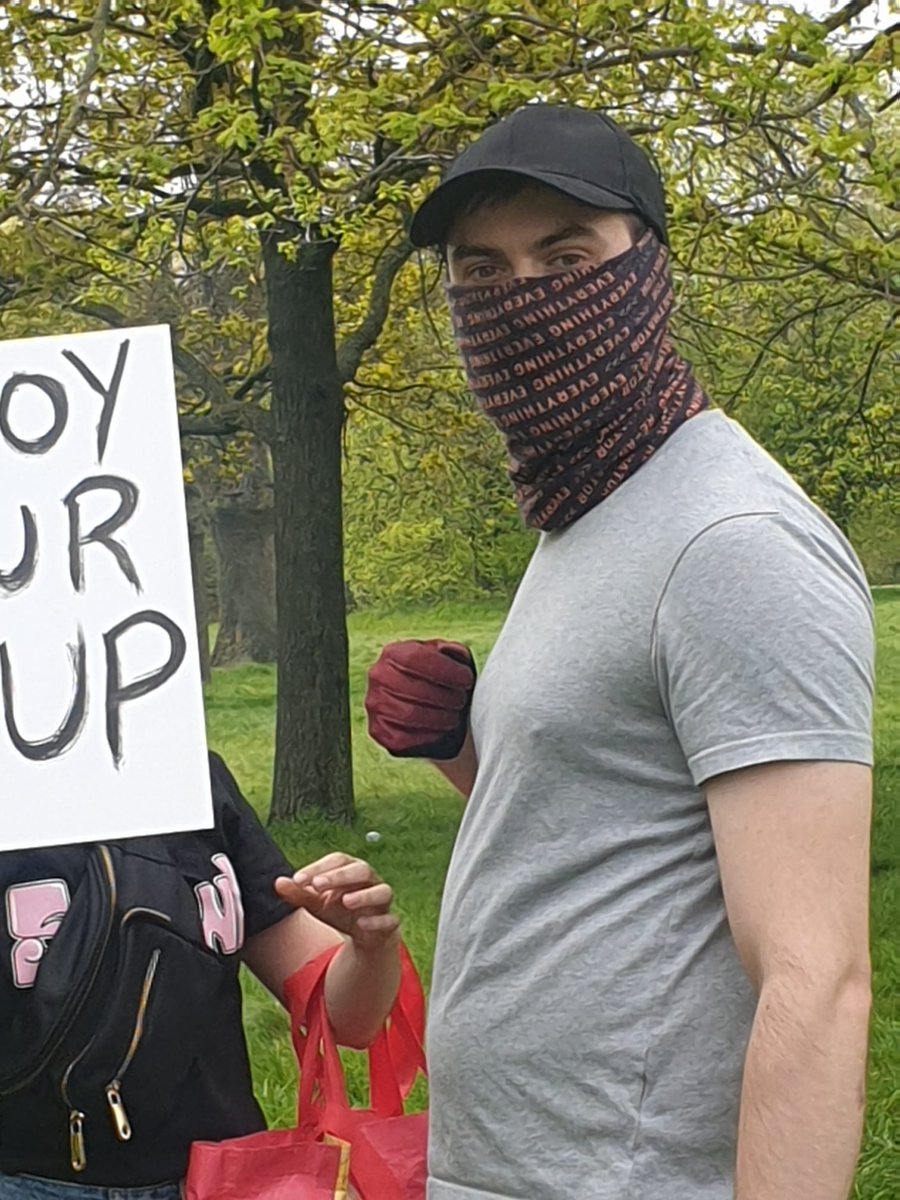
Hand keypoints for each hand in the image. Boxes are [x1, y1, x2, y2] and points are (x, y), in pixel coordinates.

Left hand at [275, 853, 399, 951]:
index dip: (318, 867)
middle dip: (340, 875)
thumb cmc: (339, 910)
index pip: (338, 860)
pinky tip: (362, 924)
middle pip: (361, 869)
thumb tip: (278, 882)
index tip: (298, 879)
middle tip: (317, 884)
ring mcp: (382, 901)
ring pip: (382, 891)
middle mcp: (370, 881)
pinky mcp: (389, 922)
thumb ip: (298, 893)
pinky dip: (378, 921)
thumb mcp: (316, 903)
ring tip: (346, 901)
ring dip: (365, 895)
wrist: (364, 933)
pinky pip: (390, 919)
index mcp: (351, 870)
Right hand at [365, 639, 475, 759]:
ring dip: (440, 717)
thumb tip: (448, 652)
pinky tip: (441, 729)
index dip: (446, 670)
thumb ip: (453, 651)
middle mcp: (379, 676)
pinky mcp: (378, 730)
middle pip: (415, 689)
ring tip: (454, 716)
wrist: (424, 706)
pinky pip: (403, 737)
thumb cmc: (439, 678)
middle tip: (462, 700)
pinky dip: (428, 735)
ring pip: (410, 714)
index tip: (466, 680)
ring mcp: (375, 704)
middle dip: (447, 696)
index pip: (416, 659)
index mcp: (393, 652)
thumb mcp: (448, 658)